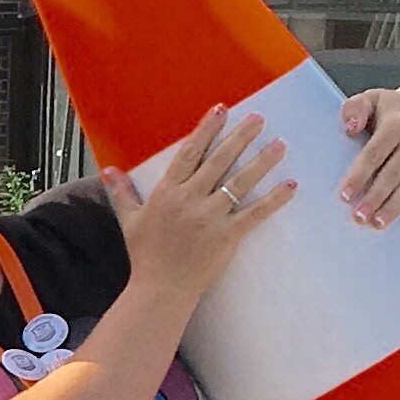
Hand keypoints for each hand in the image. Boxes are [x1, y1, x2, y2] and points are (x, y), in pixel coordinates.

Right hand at [106, 107, 297, 304]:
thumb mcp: (130, 220)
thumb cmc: (146, 256)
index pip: (190, 153)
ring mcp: (210, 217)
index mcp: (167, 192)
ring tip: (280, 144)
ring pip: (239, 183)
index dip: (206, 130)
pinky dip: (274, 200)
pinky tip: (290, 185)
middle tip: (259, 118)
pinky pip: (255, 214)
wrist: (160, 289)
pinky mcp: (227, 236)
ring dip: (261, 162)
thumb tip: (109, 170)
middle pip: (219, 161)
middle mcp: (189, 199)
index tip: (221, 110)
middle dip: (240, 137)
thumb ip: (123, 192)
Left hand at [337, 88, 399, 229]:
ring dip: (395, 206)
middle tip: (359, 217)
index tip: (345, 195)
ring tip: (378, 223)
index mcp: (397, 124)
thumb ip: (356, 108)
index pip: (375, 153)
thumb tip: (349, 128)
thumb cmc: (393, 110)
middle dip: (376, 196)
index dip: (360, 174)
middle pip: (393, 173)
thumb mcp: (373, 98)